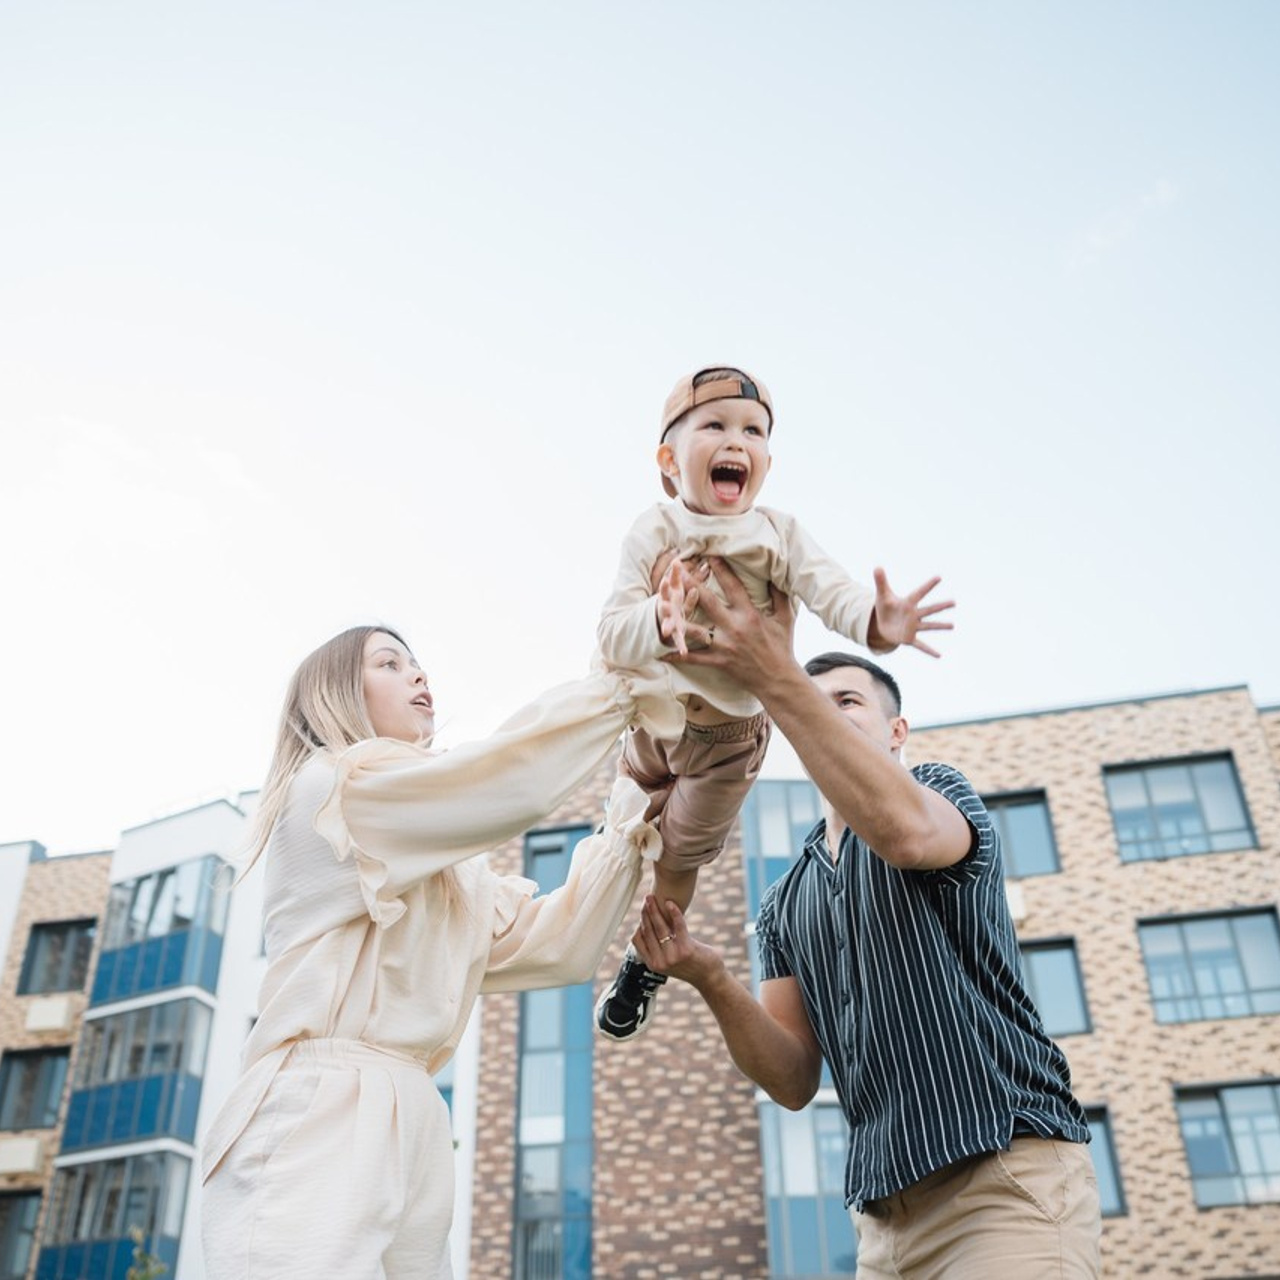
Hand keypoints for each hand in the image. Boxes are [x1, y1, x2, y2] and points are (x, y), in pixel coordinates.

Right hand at [632, 895, 718, 982]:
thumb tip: (647, 924)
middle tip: (647, 898)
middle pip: (648, 930)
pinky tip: (670, 903)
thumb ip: (657, 948)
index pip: (637, 939)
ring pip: (660, 927)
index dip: (639, 922)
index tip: (643, 910)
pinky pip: (677, 925)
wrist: (709, 977)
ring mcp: (672, 956)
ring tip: (654, 897)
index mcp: (652, 964)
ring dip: (655, 909)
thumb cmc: (689, 965)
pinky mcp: (686, 949)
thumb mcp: (667, 961)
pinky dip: (674, 912)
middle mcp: (660, 962)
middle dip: (646, 911)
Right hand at [654, 556, 703, 654]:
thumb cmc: (672, 601)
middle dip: (664, 606)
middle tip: (663, 604)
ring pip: (668, 625)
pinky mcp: (674, 634)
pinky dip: (680, 646)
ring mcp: (669, 622)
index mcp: (667, 597)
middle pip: (663, 607)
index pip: (665, 589)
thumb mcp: (674, 588)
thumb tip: (678, 559)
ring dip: (668, 627)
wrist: (658, 621)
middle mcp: (666, 610)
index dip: (665, 584)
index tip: (666, 579)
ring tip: (667, 631)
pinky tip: (684, 653)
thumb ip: (676, 576)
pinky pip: (678, 641)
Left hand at [665, 556, 797, 693]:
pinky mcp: (718, 661)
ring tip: (661, 607)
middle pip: (707, 601)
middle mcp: (734, 627)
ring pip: (695, 629)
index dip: (721, 569)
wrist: (779, 680)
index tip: (709, 555)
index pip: (733, 586)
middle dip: (690, 584)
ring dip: (677, 618)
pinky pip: (694, 658)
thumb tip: (776, 574)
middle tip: (676, 570)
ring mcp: (724, 645)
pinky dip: (678, 656)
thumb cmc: (782, 647)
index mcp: (750, 614)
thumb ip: (779, 595)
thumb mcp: (785, 618)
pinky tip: (662, 652)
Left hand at [867, 568, 954, 657]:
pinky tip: (939, 655)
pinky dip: (929, 650)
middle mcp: (914, 615)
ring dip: (939, 626)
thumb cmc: (886, 608)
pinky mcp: (909, 638)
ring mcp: (913, 627)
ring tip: (952, 626)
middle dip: (940, 606)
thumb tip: (877, 566)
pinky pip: (920, 645)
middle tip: (954, 602)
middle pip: (929, 609)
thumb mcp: (882, 595)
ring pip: (928, 626)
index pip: (919, 593)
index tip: (939, 577)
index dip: (927, 585)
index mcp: (908, 603)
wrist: (883, 624)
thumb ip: (881, 581)